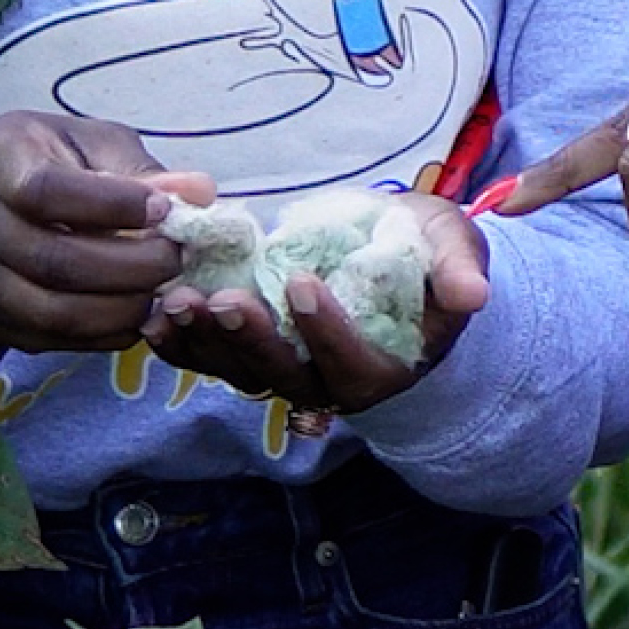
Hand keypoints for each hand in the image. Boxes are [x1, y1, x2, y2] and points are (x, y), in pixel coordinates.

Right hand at [0, 112, 209, 354]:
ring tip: (162, 290)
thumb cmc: (63, 162)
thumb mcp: (100, 145)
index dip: (110, 205)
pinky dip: (102, 334)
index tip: (164, 210)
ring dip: (118, 307)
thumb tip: (199, 193)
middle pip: (47, 258)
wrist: (0, 206)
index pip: (41, 190)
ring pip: (47, 310)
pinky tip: (137, 314)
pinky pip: (48, 339)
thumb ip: (144, 171)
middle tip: (176, 258)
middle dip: (127, 266)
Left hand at [141, 192, 487, 414]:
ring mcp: (285, 370)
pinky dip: (180, 345)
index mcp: (385, 362)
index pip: (353, 360)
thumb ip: (458, 270)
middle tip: (224, 300)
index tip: (302, 283)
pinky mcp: (250, 352)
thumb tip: (473, 295)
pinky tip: (155, 319)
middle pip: (287, 375)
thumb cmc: (425, 255)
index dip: (328, 329)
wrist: (393, 261)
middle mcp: (330, 381)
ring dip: (205, 342)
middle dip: (253, 340)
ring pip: (240, 372)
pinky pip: (210, 361)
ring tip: (177, 303)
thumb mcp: (453, 247)